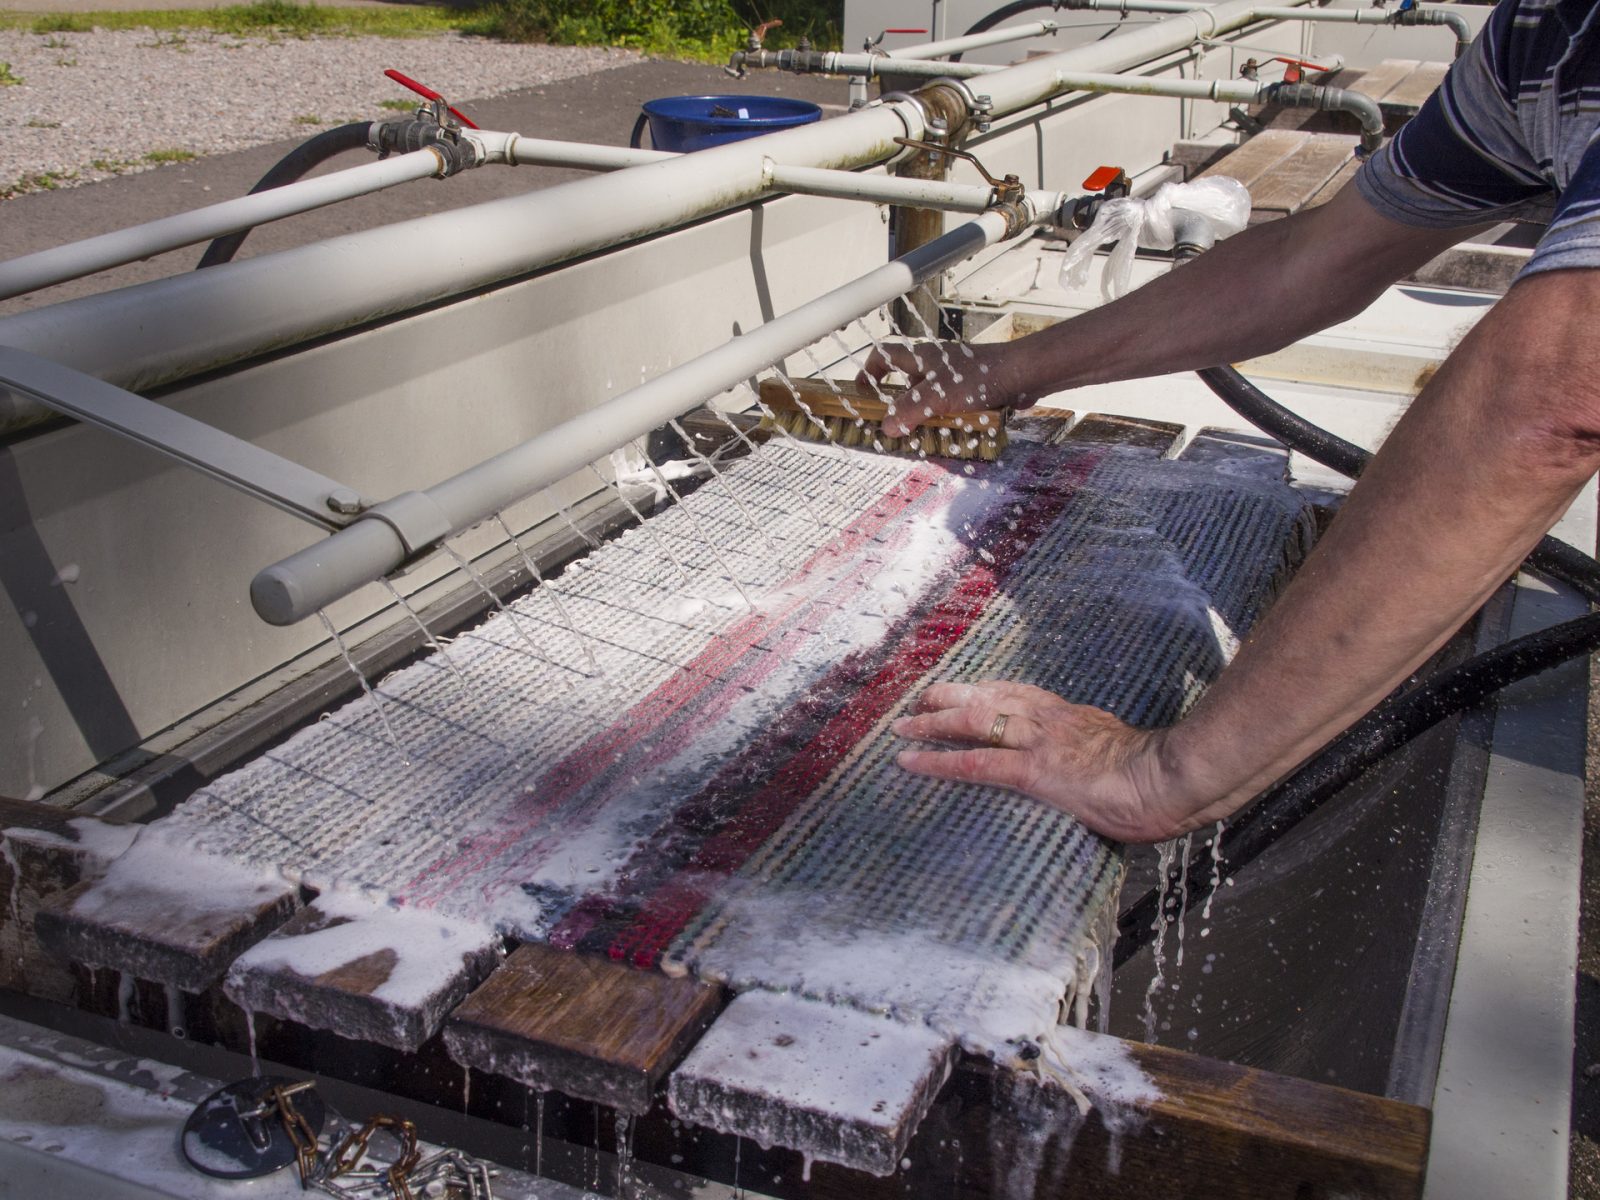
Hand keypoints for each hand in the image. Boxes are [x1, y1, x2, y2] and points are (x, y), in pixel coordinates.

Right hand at [856, 341, 1029, 436]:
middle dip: (898, 407)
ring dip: (923, 417)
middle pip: (904, 384)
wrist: (1021, 375)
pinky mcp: (969, 390)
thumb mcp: (937, 396)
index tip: (862, 393)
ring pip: (927, 399)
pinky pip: (948, 406)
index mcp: (920, 357)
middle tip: (896, 427)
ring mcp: (952, 377)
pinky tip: (951, 434)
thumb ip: (909, 411)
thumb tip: (887, 427)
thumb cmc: (979, 377)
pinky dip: (945, 420)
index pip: (883, 356)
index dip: (869, 372)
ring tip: (924, 436)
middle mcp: (934, 365)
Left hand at [890, 680, 1194, 843]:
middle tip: (918, 699)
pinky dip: (938, 762)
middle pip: (988, 699)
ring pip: (973, 723)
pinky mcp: (1034, 772)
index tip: (963, 691)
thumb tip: (1101, 777)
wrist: (1177, 779)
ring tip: (901, 727)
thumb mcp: (1127, 757)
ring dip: (932, 724)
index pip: (1020, 696)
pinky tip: (911, 763)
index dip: (986, 692)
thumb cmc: (1165, 778)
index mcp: (1073, 717)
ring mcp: (1040, 743)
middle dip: (949, 697)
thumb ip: (1105, 759)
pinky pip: (975, 764)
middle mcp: (1049, 721)